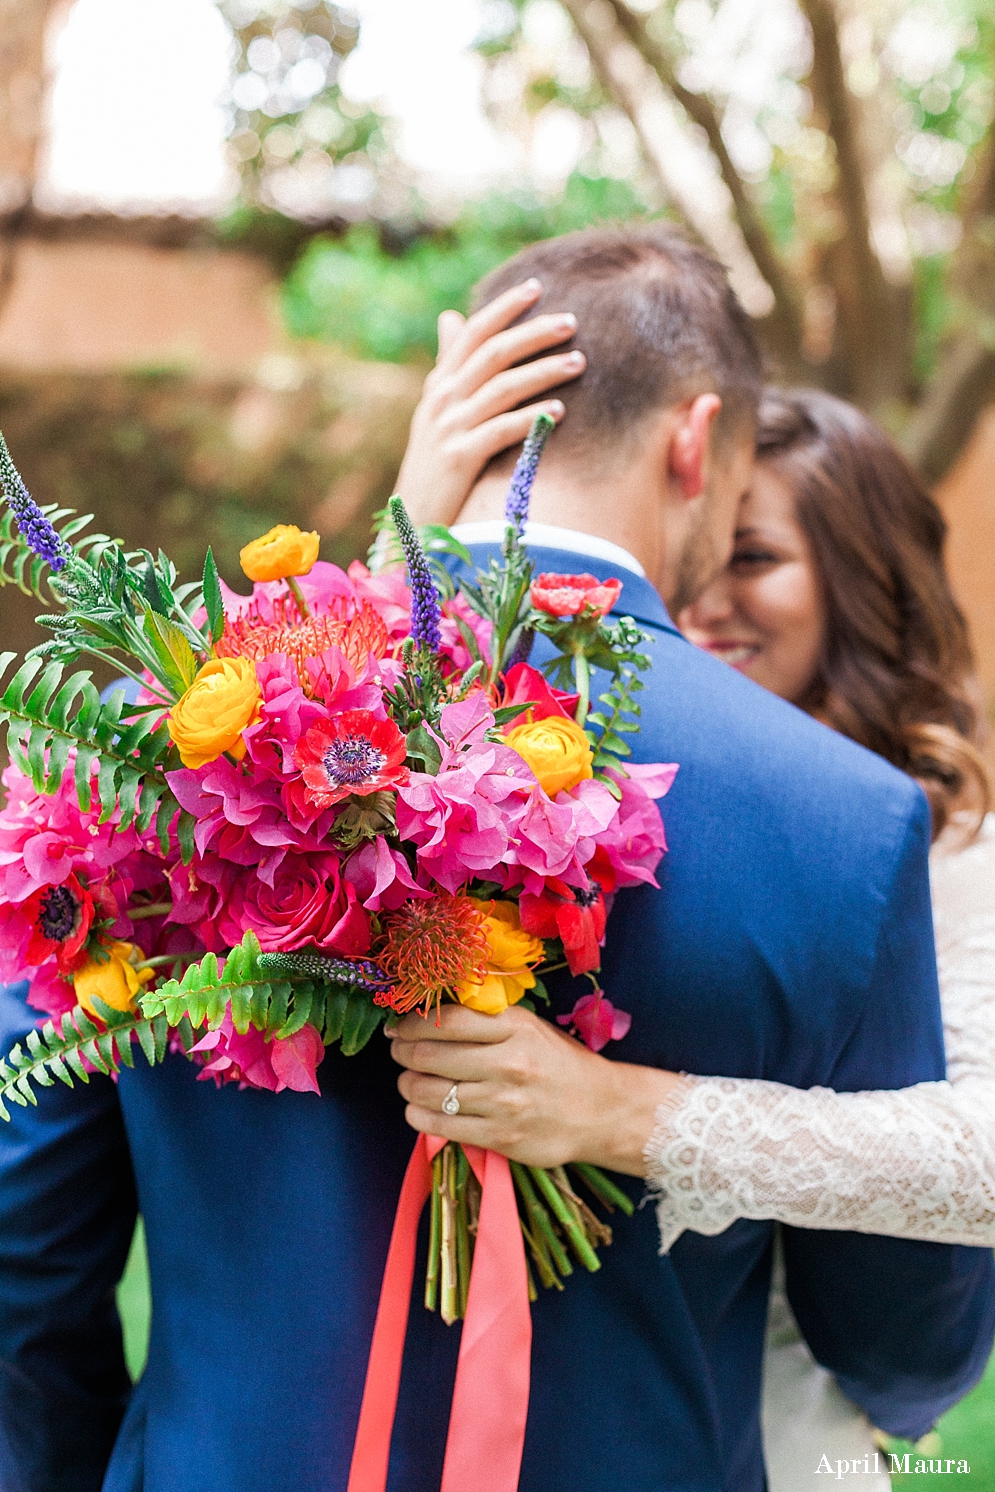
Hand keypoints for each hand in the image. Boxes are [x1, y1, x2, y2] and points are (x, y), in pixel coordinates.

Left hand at [388, 1002, 685, 1174]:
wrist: (602, 1111)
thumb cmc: (560, 1064)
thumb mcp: (530, 1028)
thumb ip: (486, 1021)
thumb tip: (430, 1015)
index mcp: (516, 1027)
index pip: (446, 1020)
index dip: (411, 1022)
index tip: (399, 1026)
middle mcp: (508, 1063)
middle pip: (428, 1055)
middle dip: (402, 1053)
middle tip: (399, 1052)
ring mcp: (503, 1103)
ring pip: (428, 1092)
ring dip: (408, 1085)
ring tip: (410, 1081)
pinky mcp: (500, 1138)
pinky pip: (440, 1127)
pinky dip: (419, 1116)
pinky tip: (421, 1109)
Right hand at [394, 278, 585, 527]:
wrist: (413, 517)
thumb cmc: (433, 462)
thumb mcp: (435, 409)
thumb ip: (448, 365)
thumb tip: (451, 317)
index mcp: (440, 383)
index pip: (474, 332)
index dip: (504, 307)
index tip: (537, 286)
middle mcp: (443, 399)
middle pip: (494, 353)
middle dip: (535, 334)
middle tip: (572, 322)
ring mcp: (450, 428)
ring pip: (503, 388)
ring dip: (544, 373)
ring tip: (580, 363)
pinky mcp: (460, 458)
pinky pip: (501, 431)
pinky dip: (532, 419)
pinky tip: (560, 413)